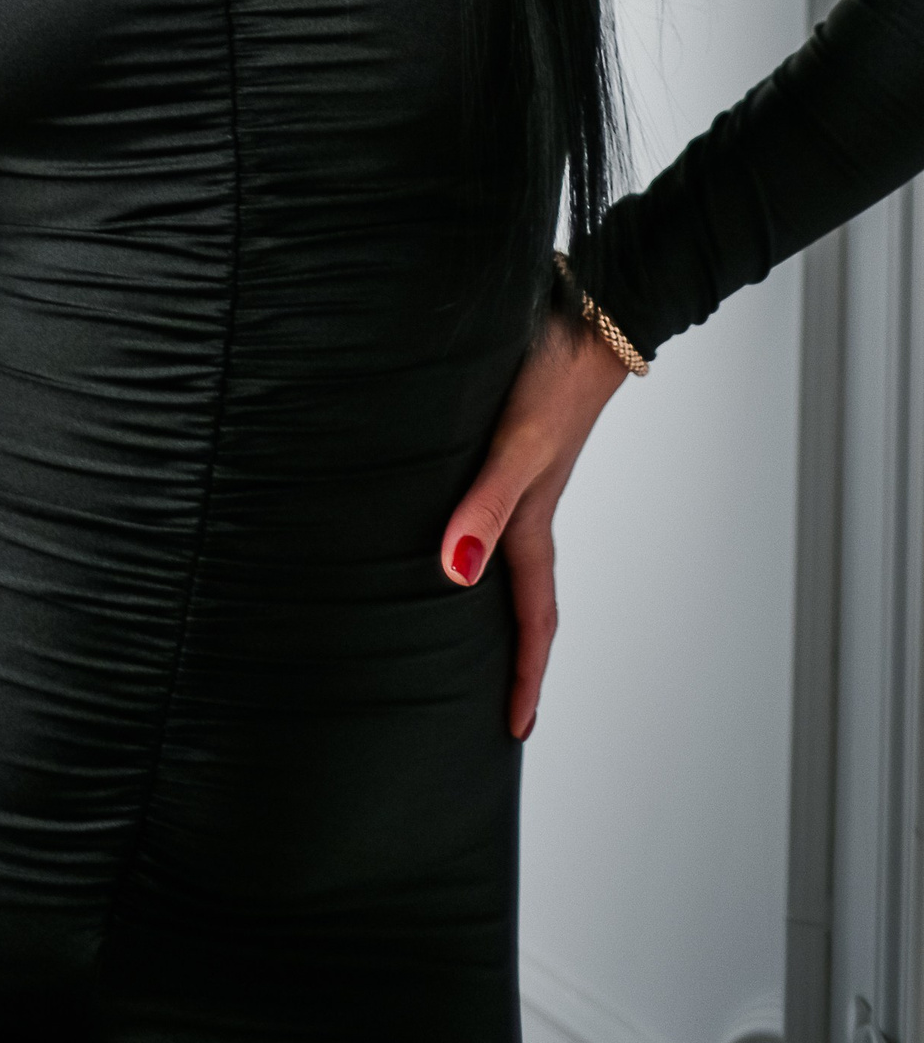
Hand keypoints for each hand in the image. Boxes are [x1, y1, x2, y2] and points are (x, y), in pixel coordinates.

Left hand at [439, 312, 626, 739]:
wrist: (587, 311)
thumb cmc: (550, 377)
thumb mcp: (514, 449)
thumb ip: (483, 507)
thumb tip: (455, 574)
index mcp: (531, 521)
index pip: (532, 617)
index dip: (526, 675)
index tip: (517, 730)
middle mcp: (528, 505)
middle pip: (525, 597)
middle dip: (517, 654)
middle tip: (501, 703)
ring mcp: (524, 475)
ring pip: (511, 556)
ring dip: (500, 600)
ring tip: (473, 633)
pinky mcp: (513, 441)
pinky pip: (499, 512)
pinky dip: (484, 540)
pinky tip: (459, 526)